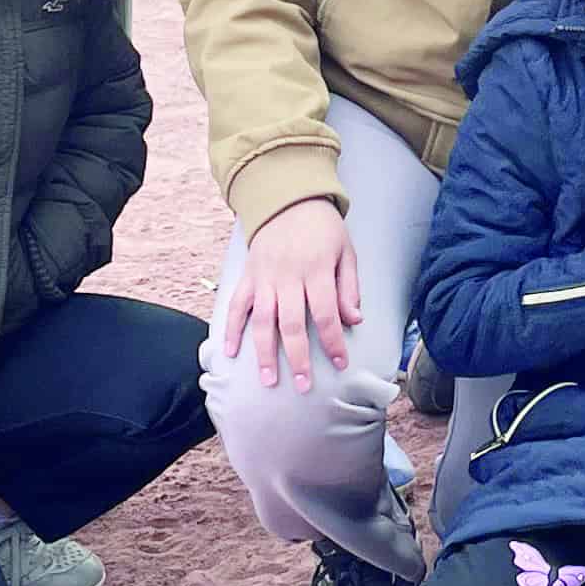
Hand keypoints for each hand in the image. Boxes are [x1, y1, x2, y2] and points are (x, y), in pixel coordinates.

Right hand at [220, 198, 358, 389]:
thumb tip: (355, 320)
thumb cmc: (323, 229)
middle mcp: (288, 276)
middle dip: (298, 357)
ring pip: (263, 320)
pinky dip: (231, 328)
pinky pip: (237, 304)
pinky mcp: (248, 276)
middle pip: (292, 323)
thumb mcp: (346, 252)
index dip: (334, 342)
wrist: (288, 200)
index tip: (340, 364)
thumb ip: (349, 288)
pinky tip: (229, 352)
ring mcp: (264, 277)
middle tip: (302, 386)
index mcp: (317, 270)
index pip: (326, 314)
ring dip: (264, 353)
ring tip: (267, 380)